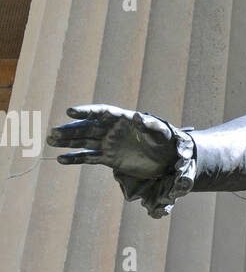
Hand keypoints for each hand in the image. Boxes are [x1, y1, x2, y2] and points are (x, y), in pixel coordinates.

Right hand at [47, 105, 176, 179]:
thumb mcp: (160, 132)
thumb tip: (138, 117)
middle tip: (53, 133)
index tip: (70, 112)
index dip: (86, 112)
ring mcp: (109, 144)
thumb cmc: (166, 140)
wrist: (168, 159)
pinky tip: (61, 159)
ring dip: (68, 142)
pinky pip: (89, 158)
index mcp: (122, 119)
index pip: (100, 112)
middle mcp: (112, 130)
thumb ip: (149, 125)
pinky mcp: (110, 159)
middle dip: (70, 130)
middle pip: (87, 128)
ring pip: (84, 142)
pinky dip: (75, 158)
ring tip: (51, 141)